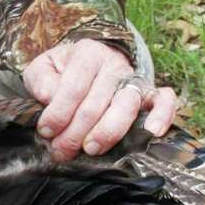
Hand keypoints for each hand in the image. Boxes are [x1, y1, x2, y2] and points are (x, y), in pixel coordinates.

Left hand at [23, 38, 176, 161]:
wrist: (88, 65)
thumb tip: (48, 98)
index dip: (59, 113)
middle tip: (61, 151)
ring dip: (107, 132)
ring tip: (91, 149)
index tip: (45, 131)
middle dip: (76, 132)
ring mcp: (134, 79)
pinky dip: (162, 115)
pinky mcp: (150, 94)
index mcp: (87, 53)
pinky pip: (164, 100)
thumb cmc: (62, 72)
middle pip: (97, 102)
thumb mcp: (43, 69)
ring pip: (127, 105)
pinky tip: (152, 132)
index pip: (74, 86)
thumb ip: (40, 80)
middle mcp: (114, 65)